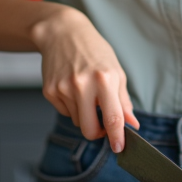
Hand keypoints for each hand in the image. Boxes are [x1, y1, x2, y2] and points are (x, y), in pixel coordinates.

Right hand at [30, 6, 139, 153]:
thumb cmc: (94, 51)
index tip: (120, 148)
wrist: (62, 33)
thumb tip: (132, 125)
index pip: (113, 118)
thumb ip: (123, 100)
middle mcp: (82, 84)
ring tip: (86, 92)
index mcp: (104, 79)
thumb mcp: (116, 71)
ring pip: (77, 121)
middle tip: (102, 125)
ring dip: (85, 115)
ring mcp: (63, 88)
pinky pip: (65, 112)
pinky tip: (72, 87)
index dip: (117, 137)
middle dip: (97, 133)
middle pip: (89, 130)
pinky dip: (72, 106)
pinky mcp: (49, 91)